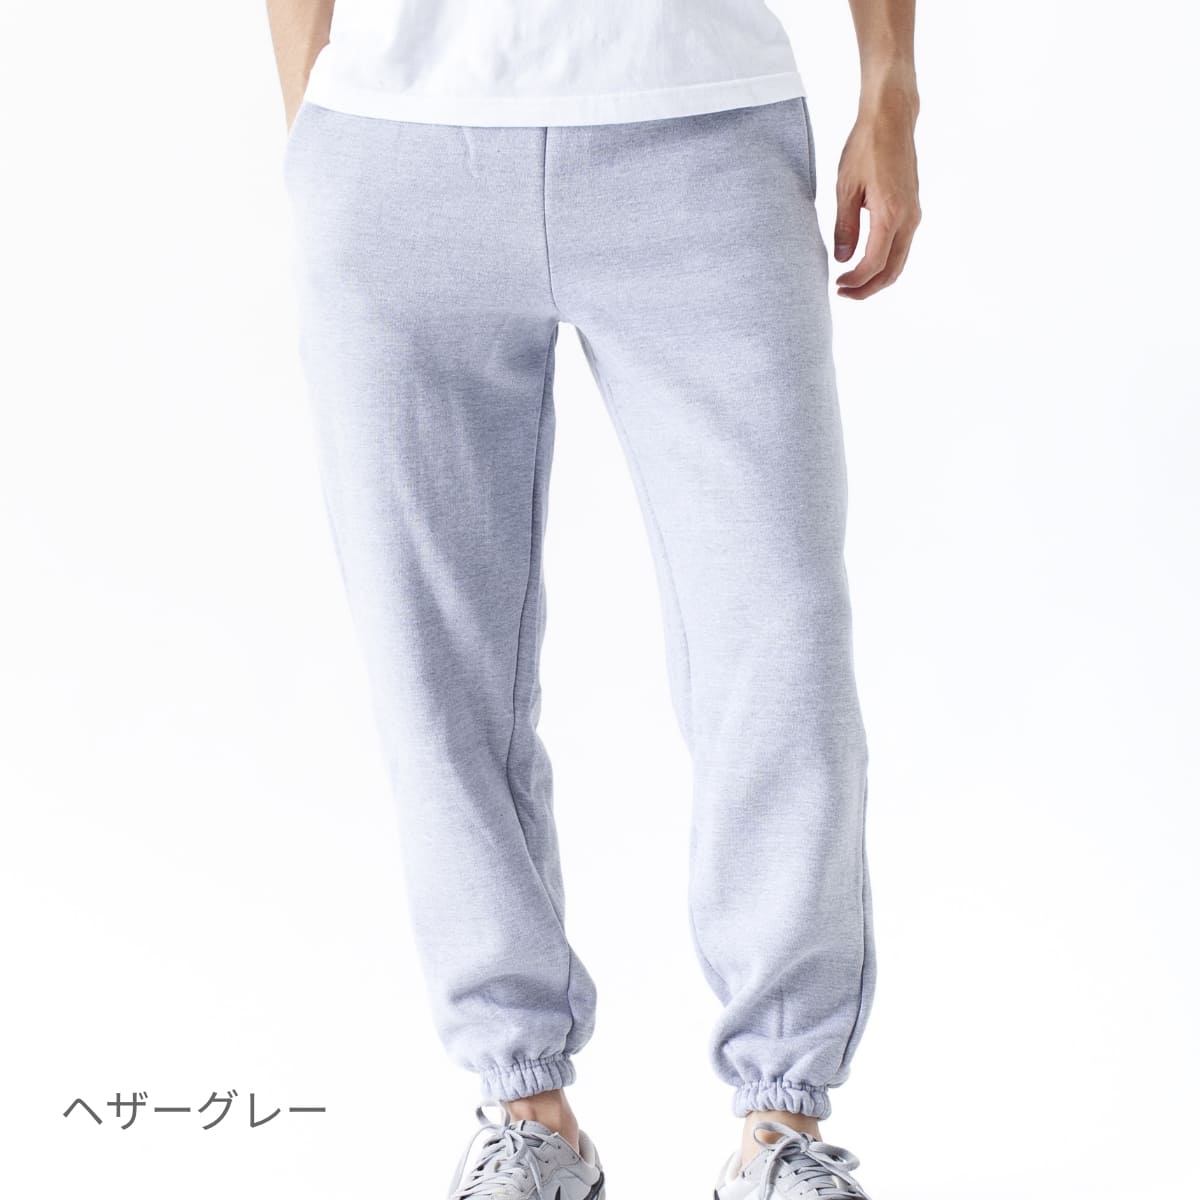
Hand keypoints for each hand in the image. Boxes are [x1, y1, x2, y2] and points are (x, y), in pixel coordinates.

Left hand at [833, 85, 921, 300]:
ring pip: (899, 261)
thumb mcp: (845, 188)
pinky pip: (901, 246)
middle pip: (892, 271)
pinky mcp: (912, 209)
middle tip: (843, 292)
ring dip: (877, 277)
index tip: (837, 285)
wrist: (891, 118)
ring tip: (851, 282)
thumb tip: (843, 260)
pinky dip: (885, 261)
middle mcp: (908, 218)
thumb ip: (844, 227)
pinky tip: (865, 261)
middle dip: (868, 289)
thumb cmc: (867, 147)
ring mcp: (914, 214)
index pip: (874, 264)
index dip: (855, 281)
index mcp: (891, 214)